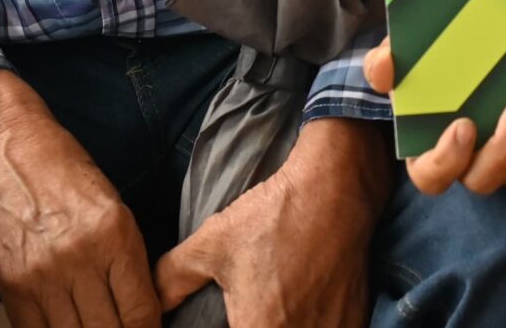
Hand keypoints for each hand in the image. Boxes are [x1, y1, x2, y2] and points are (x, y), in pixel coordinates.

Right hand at [0, 68, 162, 327]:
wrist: (2, 144)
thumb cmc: (60, 167)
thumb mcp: (110, 203)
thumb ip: (125, 256)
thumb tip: (140, 307)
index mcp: (115, 234)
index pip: (141, 311)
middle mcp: (81, 257)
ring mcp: (43, 275)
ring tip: (92, 326)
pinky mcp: (11, 285)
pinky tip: (63, 326)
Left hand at [155, 118, 385, 326]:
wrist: (334, 191)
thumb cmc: (273, 216)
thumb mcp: (211, 243)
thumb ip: (173, 279)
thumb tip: (152, 301)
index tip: (230, 320)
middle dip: (257, 327)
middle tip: (252, 313)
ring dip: (285, 327)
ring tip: (276, 311)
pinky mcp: (353, 322)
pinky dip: (314, 327)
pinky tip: (304, 312)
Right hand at [365, 37, 505, 195]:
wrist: (457, 58)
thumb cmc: (423, 70)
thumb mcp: (402, 62)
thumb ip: (388, 65)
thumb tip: (386, 65)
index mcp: (433, 150)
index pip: (433, 174)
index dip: (447, 158)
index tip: (463, 126)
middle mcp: (474, 162)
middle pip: (487, 178)